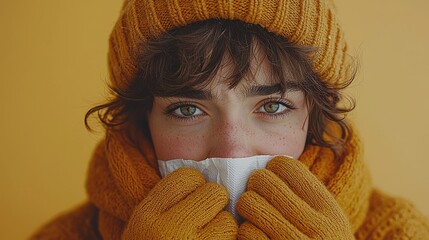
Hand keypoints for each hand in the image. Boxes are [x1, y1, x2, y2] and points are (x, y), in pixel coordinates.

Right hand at [122, 168, 236, 238]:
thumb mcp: (143, 228)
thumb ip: (166, 204)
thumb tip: (203, 177)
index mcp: (146, 217)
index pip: (186, 177)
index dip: (194, 185)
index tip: (191, 198)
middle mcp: (168, 231)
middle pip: (213, 193)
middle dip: (212, 204)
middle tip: (203, 220)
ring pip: (228, 220)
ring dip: (222, 229)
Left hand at [237, 156, 353, 239]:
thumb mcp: (328, 224)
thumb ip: (306, 198)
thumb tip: (270, 165)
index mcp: (330, 212)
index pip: (287, 166)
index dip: (272, 170)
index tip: (272, 182)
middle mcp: (317, 229)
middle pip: (263, 180)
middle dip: (254, 187)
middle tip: (257, 198)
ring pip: (249, 203)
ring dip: (246, 210)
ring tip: (255, 218)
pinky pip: (244, 232)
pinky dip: (243, 234)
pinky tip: (254, 239)